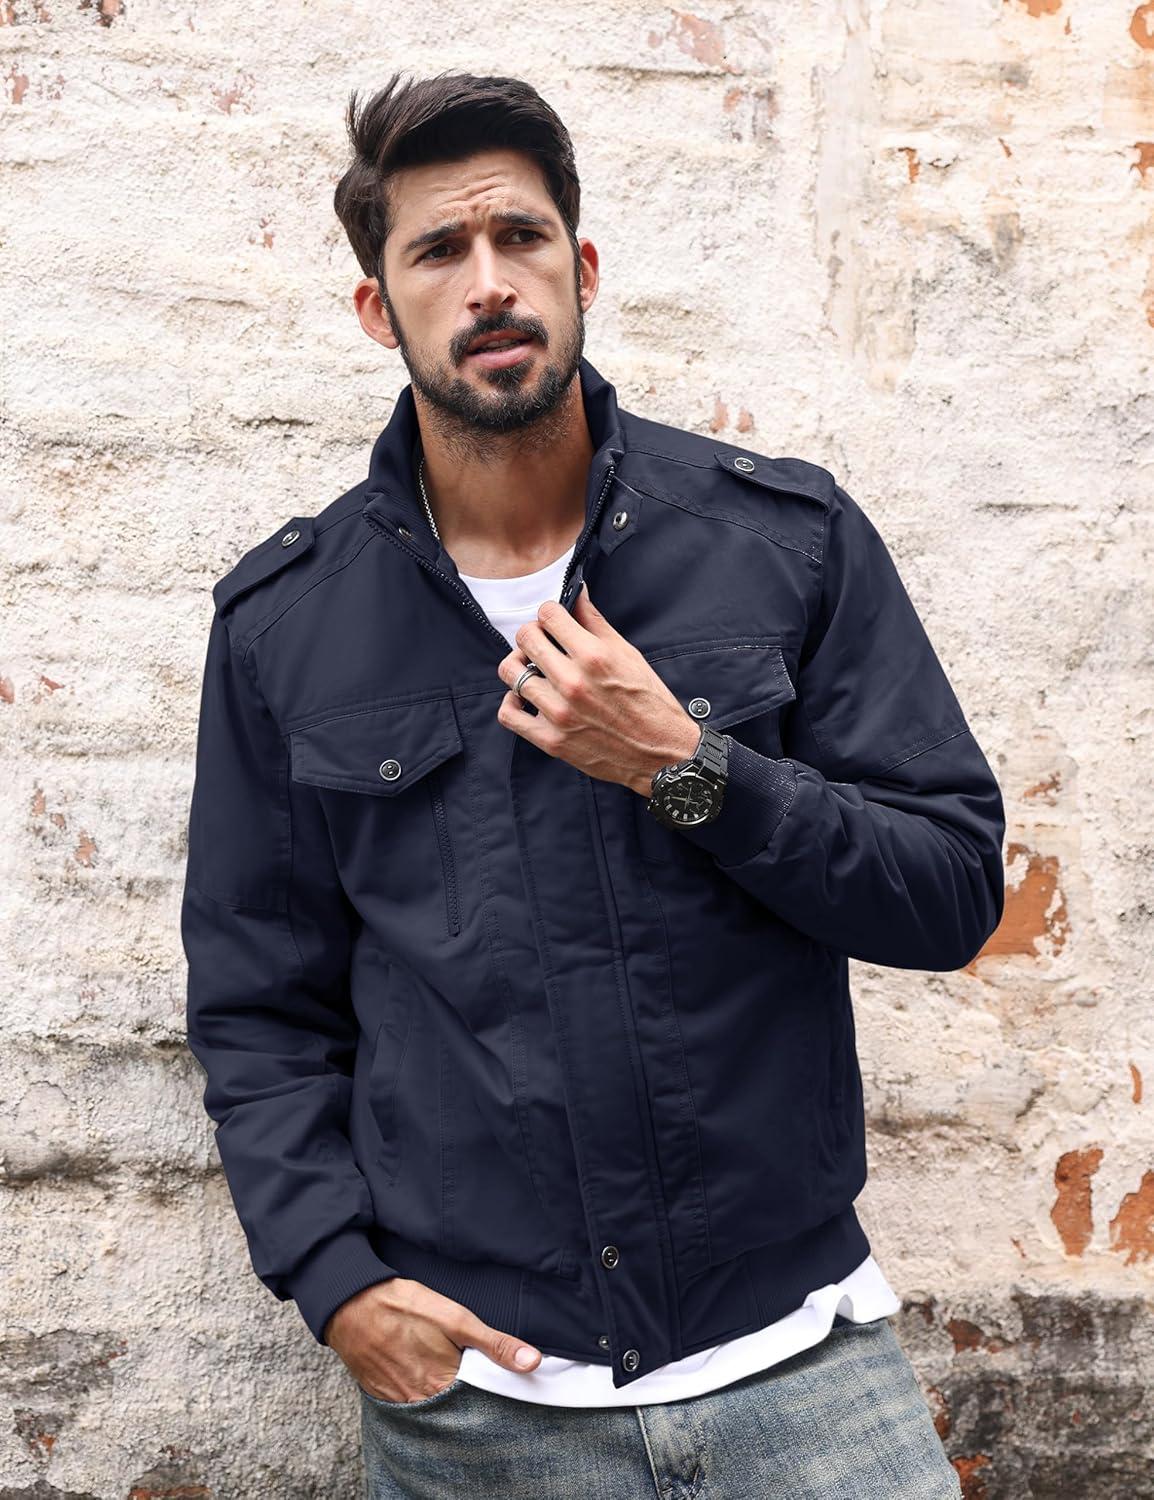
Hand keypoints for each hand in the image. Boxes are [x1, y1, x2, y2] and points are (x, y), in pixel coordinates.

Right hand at [323, 1276, 541, 1401]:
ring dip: (445, 1396)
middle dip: (470, 1398)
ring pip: (433, 1408)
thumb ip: (494, 1344)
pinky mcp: (382, 1395)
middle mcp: (420, 1402)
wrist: (351, 1303)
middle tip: (471, 1374)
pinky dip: (421, 1393)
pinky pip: (410, 1403)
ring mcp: (399, 1401)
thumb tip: (532, 1362)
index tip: (501, 1385)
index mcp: (443, 1385)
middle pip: (456, 1410)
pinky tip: (424, 1374)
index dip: (492, 1394)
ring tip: (448, 1373)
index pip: (480, 1404)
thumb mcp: (456, 1318)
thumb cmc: (404, 1307)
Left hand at [496, 582, 700, 795]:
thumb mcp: (628, 655)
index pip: (548, 615)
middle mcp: (573, 682)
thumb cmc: (650, 703)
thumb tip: (578, 594)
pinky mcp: (551, 740)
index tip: (554, 621)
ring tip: (534, 669)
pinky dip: (512, 702)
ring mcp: (559, 713)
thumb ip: (596, 623)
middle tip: (543, 643)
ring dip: (520, 665)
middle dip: (533, 634)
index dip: (550, 613)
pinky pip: (509, 713)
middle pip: (525, 639)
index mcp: (594, 656)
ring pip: (511, 672)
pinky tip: (526, 698)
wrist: (662, 754)